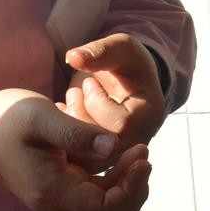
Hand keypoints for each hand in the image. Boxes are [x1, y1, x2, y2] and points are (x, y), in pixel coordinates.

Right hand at [0, 88, 149, 210]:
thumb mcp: (42, 116)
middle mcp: (56, 204)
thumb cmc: (6, 119)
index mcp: (52, 191)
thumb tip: (113, 147)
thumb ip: (76, 133)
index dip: (131, 190)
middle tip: (143, 155)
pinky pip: (96, 198)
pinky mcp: (60, 190)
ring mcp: (58, 200)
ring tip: (137, 152)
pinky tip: (121, 154)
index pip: (104, 210)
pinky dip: (115, 182)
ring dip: (127, 187)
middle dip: (134, 192)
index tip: (143, 157)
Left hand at [63, 32, 167, 149]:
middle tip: (72, 96)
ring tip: (65, 106)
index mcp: (149, 115)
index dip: (97, 102)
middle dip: (79, 119)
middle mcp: (138, 139)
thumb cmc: (126, 62)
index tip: (88, 82)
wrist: (126, 82)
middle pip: (105, 146)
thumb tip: (73, 58)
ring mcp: (121, 152)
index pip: (121, 124)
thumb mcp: (120, 48)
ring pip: (90, 158)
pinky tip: (60, 117)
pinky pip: (80, 161)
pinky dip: (64, 141)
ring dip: (69, 130)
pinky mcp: (103, 158)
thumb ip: (100, 51)